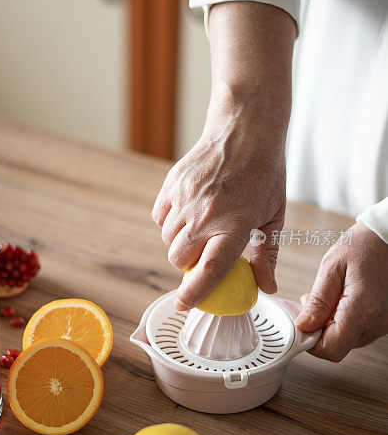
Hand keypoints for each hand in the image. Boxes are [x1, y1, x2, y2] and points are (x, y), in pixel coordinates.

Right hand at [153, 116, 285, 309]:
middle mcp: (207, 214)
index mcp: (235, 225)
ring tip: (202, 228)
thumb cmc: (265, 173)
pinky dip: (171, 222)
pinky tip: (189, 212)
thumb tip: (267, 287)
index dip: (194, 294)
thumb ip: (267, 254)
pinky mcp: (172, 185)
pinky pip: (161, 218)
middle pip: (179, 259)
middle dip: (188, 265)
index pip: (209, 270)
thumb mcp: (274, 215)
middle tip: (206, 253)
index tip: (183, 305)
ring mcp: (186, 199)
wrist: (244, 130)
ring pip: (168, 240)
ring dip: (181, 243)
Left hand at [294, 222, 387, 360]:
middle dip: (318, 329)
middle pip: (337, 346)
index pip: (331, 349)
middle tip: (313, 302)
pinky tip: (342, 300)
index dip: (310, 341)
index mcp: (363, 310)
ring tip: (331, 297)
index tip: (301, 323)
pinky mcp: (382, 322)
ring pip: (346, 340)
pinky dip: (343, 321)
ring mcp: (381, 325)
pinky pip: (356, 331)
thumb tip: (303, 326)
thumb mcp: (331, 268)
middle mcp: (376, 323)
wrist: (386, 239)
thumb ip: (318, 301)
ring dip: (330, 324)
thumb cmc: (361, 247)